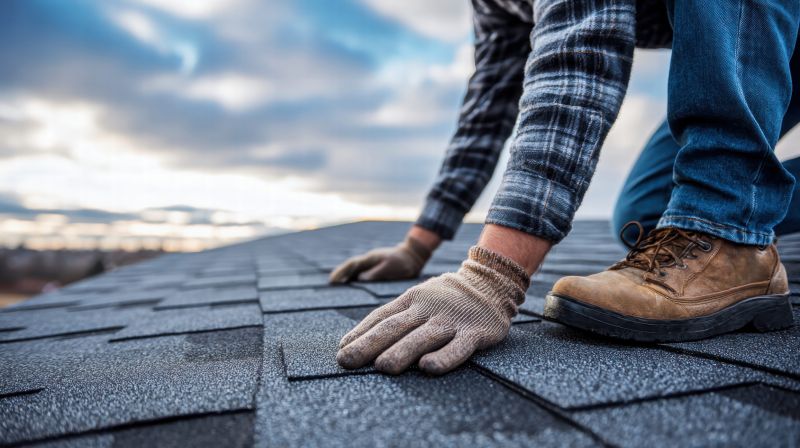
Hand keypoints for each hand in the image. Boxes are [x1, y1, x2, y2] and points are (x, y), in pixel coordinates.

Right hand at [329, 235, 431, 282]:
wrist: (413, 256)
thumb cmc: (403, 262)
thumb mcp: (390, 267)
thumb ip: (375, 273)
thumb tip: (360, 280)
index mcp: (370, 258)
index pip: (352, 264)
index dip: (341, 272)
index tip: (332, 280)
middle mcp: (369, 260)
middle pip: (350, 267)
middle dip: (340, 274)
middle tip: (330, 284)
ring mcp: (372, 264)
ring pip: (355, 271)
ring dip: (346, 278)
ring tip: (337, 288)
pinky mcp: (376, 269)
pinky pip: (362, 274)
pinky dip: (355, 280)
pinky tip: (352, 288)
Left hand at [336, 246, 529, 374]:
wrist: (490, 282)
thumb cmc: (445, 298)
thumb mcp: (418, 298)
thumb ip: (392, 317)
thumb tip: (352, 341)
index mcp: (412, 299)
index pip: (381, 316)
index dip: (360, 333)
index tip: (342, 351)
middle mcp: (428, 309)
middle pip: (395, 327)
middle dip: (369, 344)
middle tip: (347, 361)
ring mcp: (451, 321)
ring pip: (423, 337)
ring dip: (402, 352)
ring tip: (382, 367)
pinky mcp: (475, 333)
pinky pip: (458, 348)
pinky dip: (444, 357)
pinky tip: (429, 368)